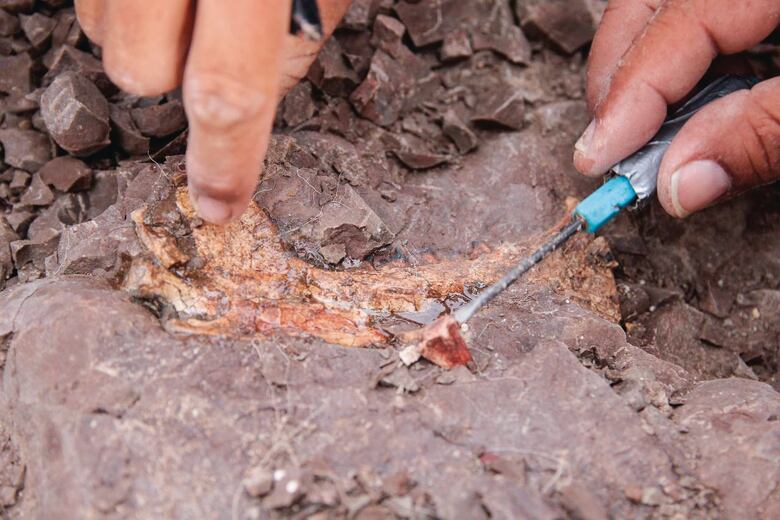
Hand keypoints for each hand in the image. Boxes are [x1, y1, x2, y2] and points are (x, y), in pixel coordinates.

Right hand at [74, 0, 351, 223]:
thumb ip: (298, 41)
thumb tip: (263, 104)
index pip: (227, 92)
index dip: (224, 160)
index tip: (220, 206)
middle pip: (138, 68)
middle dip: (172, 75)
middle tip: (213, 38)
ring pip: (101, 28)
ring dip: (145, 34)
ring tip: (194, 0)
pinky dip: (126, 4)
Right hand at [574, 0, 779, 217]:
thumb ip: (762, 134)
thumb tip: (679, 181)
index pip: (674, 20)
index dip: (628, 94)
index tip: (598, 157)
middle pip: (650, 3)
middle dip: (617, 74)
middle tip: (610, 143)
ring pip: (664, 9)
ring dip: (646, 70)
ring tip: (650, 134)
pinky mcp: (757, 3)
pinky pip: (700, 15)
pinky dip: (685, 61)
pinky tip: (693, 103)